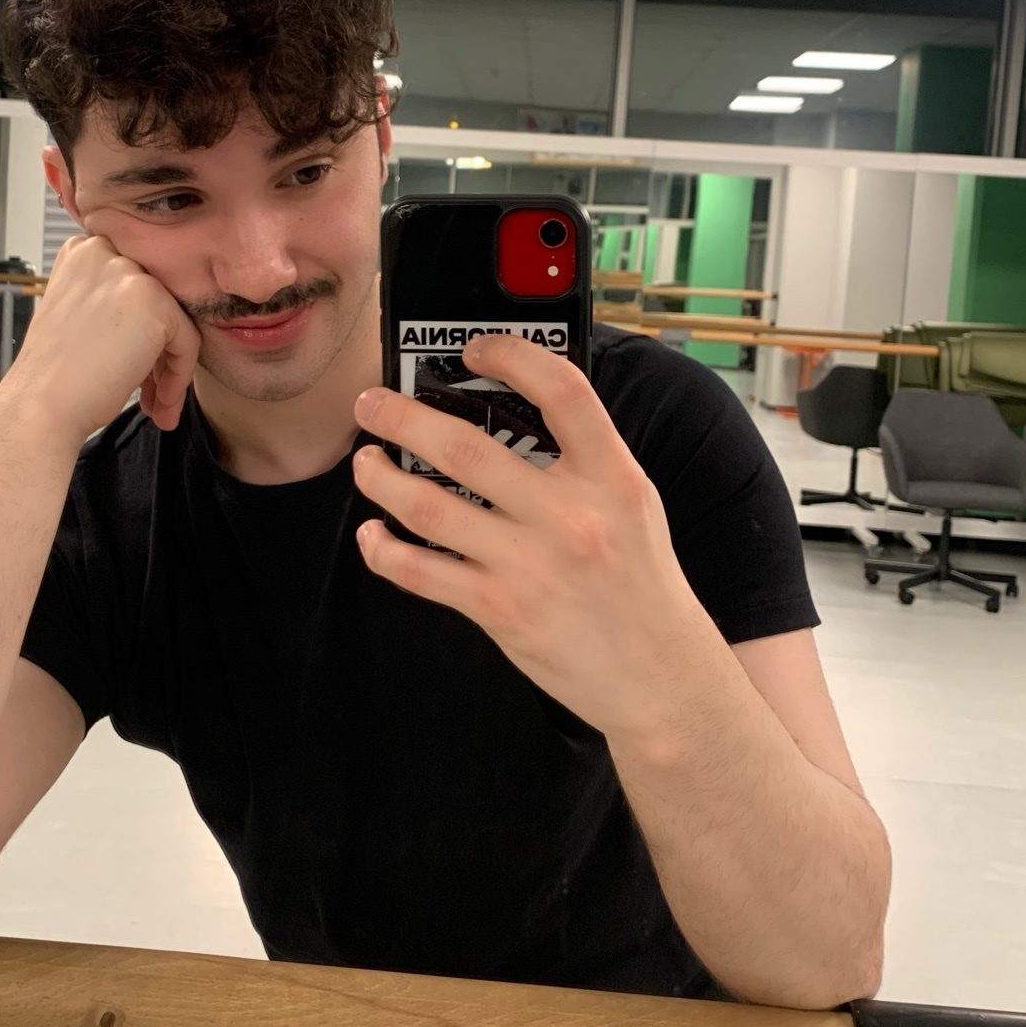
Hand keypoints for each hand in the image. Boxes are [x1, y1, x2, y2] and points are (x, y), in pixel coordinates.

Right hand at [0, 235, 200, 442]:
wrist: (40, 406)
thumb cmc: (55, 374)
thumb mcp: (77, 315)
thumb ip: (110, 301)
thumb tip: (152, 317)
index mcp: (81, 252)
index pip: (134, 285)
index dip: (138, 331)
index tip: (135, 366)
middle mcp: (105, 253)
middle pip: (156, 303)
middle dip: (156, 352)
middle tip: (149, 391)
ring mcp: (130, 274)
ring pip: (175, 323)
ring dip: (168, 369)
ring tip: (156, 405)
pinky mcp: (155, 302)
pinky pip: (188, 341)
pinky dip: (178, 377)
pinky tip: (159, 404)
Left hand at [351, 334, 712, 740]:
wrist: (659, 677)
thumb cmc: (640, 583)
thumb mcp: (631, 504)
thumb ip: (583, 458)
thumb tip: (512, 409)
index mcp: (611, 478)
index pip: (562, 391)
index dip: (511, 357)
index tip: (473, 349)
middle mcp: (570, 517)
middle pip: (466, 448)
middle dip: (403, 418)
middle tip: (372, 405)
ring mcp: (530, 565)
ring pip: (429, 508)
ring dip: (381, 479)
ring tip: (366, 461)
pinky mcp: (500, 610)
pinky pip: (421, 572)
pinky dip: (385, 549)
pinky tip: (373, 533)